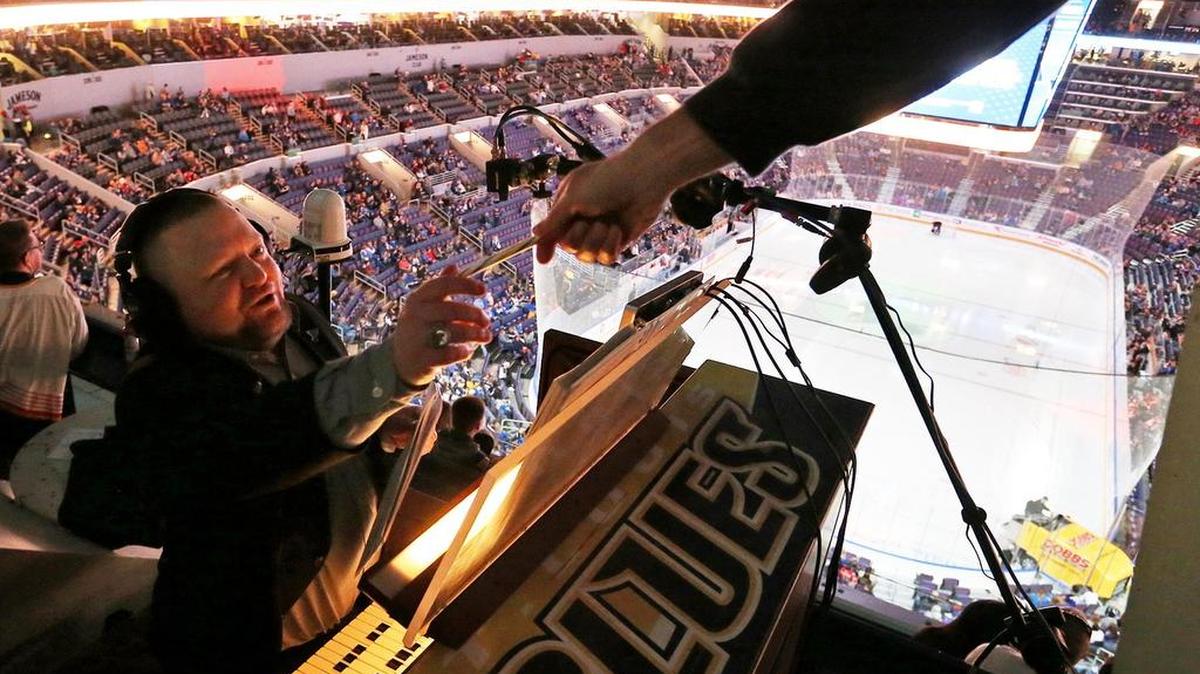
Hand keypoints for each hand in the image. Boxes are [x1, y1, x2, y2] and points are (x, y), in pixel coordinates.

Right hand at [390, 266, 490, 386]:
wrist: (399, 359)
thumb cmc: (420, 327)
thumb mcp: (425, 305)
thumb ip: (440, 287)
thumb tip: (454, 266)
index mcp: (418, 298)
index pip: (443, 285)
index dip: (465, 285)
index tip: (484, 290)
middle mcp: (416, 315)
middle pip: (451, 309)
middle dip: (474, 314)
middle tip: (487, 321)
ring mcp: (417, 337)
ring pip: (452, 332)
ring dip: (474, 334)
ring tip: (486, 337)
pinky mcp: (421, 358)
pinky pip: (447, 354)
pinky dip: (462, 352)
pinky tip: (467, 351)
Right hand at [533, 154, 671, 265]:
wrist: (645, 179)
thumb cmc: (607, 180)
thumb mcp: (573, 198)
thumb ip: (553, 221)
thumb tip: (535, 234)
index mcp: (567, 205)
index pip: (552, 232)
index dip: (548, 245)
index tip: (545, 260)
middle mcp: (582, 219)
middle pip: (569, 247)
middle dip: (579, 235)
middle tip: (589, 219)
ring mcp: (600, 231)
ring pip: (587, 255)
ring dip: (597, 239)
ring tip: (608, 222)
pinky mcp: (617, 240)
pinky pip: (605, 257)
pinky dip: (612, 244)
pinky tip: (618, 229)